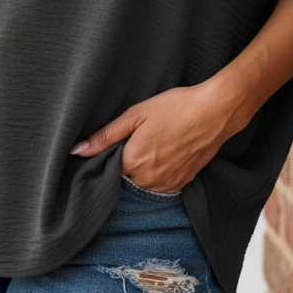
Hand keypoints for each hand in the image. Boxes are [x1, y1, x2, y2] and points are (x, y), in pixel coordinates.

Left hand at [69, 78, 240, 193]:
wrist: (215, 111)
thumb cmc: (176, 107)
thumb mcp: (136, 114)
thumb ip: (105, 135)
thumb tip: (77, 151)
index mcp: (133, 162)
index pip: (108, 168)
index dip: (110, 154)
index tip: (119, 141)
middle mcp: (149, 179)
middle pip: (125, 177)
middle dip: (127, 162)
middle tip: (140, 138)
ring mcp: (167, 184)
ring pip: (143, 182)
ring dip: (143, 169)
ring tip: (155, 143)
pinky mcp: (182, 183)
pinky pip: (161, 185)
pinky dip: (158, 173)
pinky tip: (166, 152)